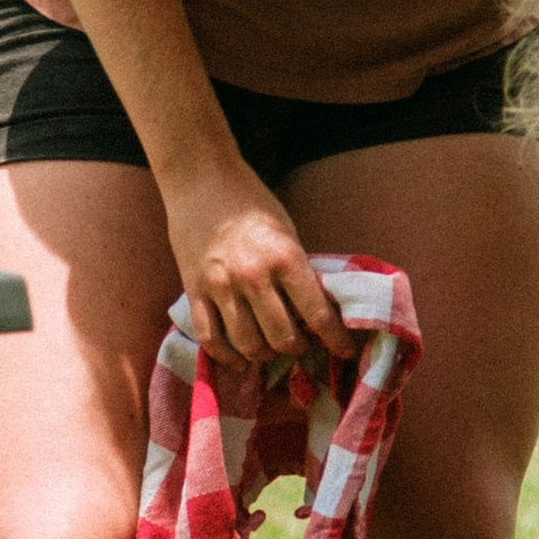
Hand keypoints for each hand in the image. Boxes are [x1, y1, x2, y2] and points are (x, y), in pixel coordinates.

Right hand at [164, 163, 345, 362]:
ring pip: (247, 345)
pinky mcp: (193, 291)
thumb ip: (298, 272)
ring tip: (271, 349)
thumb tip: (314, 311)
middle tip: (302, 346)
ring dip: (264, 355)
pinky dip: (226, 356)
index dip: (335, 340)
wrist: (201, 180)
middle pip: (282, 338)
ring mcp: (221, 287)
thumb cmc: (251, 203)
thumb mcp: (288, 232)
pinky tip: (238, 358)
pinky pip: (210, 339)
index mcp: (285, 258)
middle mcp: (253, 277)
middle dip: (297, 349)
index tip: (344, 351)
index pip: (317, 314)